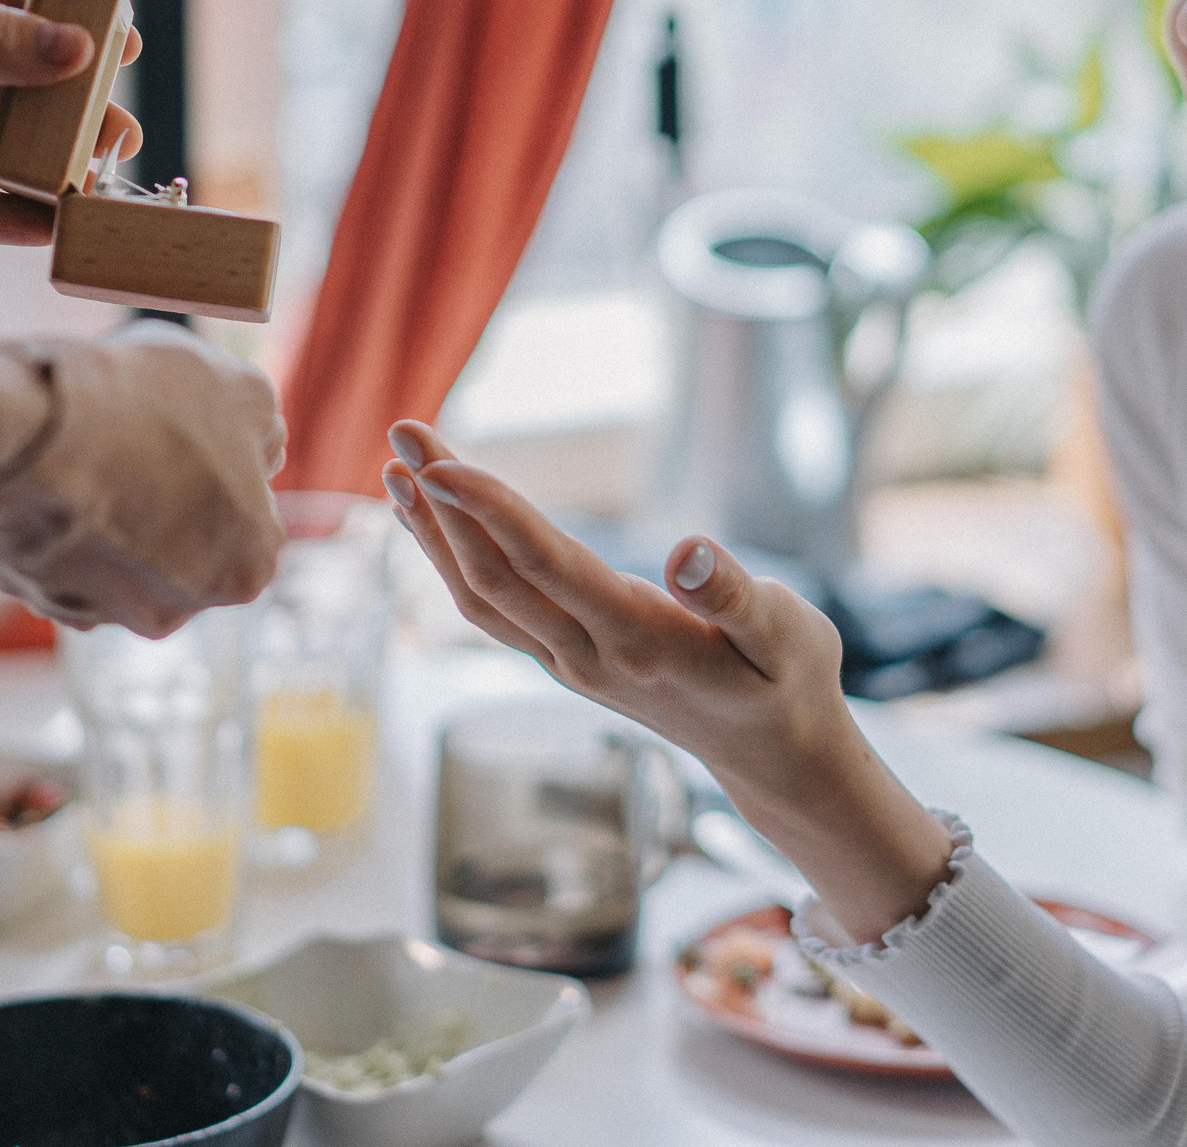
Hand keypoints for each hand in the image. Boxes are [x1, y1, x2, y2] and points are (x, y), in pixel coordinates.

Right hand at [0, 324, 286, 634]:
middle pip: (181, 543)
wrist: (28, 432)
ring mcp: (98, 611)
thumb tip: (260, 441)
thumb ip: (262, 426)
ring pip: (114, 551)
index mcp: (246, 568)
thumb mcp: (240, 391)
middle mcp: (177, 609)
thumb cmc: (144, 410)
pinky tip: (45, 475)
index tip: (190, 432)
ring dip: (106, 510)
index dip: (222, 465)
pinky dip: (54, 520)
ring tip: (84, 450)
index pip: (250, 517)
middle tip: (135, 439)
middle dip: (163, 496)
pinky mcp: (31, 596)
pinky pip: (55, 554)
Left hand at [381, 419, 847, 779]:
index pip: (545, 566)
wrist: (774, 758)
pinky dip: (454, 559)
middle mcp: (588, 655)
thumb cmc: (789, 685)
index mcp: (639, 639)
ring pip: (481, 596)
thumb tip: (688, 550)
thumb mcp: (788, 636)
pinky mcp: (567, 660)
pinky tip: (437, 522)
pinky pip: (493, 608)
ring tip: (396, 467)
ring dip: (433, 532)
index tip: (439, 463)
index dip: (488, 511)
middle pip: (493, 575)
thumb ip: (736, 597)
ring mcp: (570, 663)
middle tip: (404, 428)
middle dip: (441, 501)